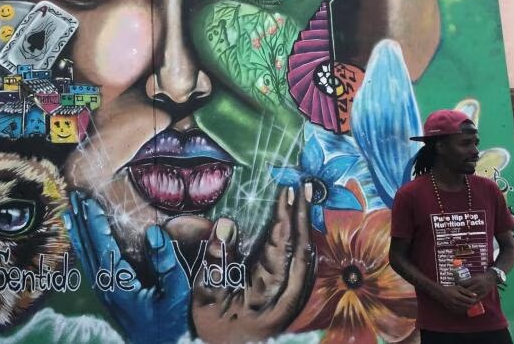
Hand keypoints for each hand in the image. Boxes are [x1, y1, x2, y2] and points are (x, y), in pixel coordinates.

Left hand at [65, 191, 189, 343]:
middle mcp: (107, 287)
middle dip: (81, 221)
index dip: (94, 222)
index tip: (88, 200)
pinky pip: (93, 265)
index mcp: (119, 284)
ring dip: (79, 232)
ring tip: (70, 212)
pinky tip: (84, 241)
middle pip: (88, 248)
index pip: (102, 246)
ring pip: (87, 257)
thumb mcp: (177, 293)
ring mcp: (106, 292)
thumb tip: (153, 231)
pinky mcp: (111, 295)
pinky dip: (85, 248)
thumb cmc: (173, 322)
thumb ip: (166, 263)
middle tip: (73, 196)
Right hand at [191, 185, 315, 343]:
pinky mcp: (286, 298)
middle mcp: (286, 299)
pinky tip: (300, 228)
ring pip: (304, 258)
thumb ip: (215, 262)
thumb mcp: (206, 297)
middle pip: (301, 250)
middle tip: (306, 185)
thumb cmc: (212, 330)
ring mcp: (289, 299)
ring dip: (304, 227)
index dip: (285, 219)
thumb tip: (226, 223)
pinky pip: (298, 266)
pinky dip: (299, 243)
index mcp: (269, 299)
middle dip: (304, 216)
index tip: (287, 192)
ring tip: (306, 199)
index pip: (282, 250)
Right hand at [435, 284, 478, 314]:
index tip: (476, 299)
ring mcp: (453, 307)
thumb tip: (475, 295)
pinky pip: (460, 311)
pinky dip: (463, 310)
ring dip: (468, 308)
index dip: (474, 301)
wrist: (440, 293)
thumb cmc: (449, 289)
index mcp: (458, 296)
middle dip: (472, 305)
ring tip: (469, 304)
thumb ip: (467, 291)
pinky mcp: (452, 309)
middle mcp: (456, 303)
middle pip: (468, 306)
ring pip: (464, 310)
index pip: (470, 301)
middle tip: (474, 303)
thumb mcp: (458, 288)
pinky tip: (464, 307)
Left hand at [458, 271, 497, 299]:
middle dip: (462, 293)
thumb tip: (459, 284)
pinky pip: (478, 299)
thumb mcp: (474, 276)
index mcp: (475, 279)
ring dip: (467, 298)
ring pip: (472, 296)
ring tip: (462, 300)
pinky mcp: (484, 294)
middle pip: (468, 290)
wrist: (491, 278)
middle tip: (457, 295)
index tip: (456, 288)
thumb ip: (468, 280)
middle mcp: (478, 285)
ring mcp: (482, 290)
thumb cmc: (481, 276)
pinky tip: (469, 302)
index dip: (460, 286)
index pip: (465, 284)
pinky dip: (473, 301)